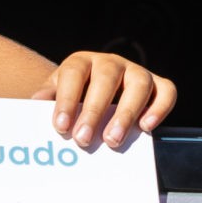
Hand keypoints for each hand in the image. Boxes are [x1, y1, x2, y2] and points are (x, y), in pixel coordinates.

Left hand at [38, 52, 175, 151]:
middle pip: (106, 79)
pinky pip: (166, 91)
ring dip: (126, 113)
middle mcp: (111, 62)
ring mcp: (137, 71)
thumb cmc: (75, 98)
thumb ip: (47, 100)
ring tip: (113, 141)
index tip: (60, 127)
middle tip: (83, 139)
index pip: (73, 74)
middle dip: (94, 111)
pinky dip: (160, 108)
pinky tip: (146, 127)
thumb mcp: (57, 96)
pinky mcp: (159, 84)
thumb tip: (34, 104)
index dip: (67, 100)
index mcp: (81, 62)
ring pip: (139, 83)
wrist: (95, 92)